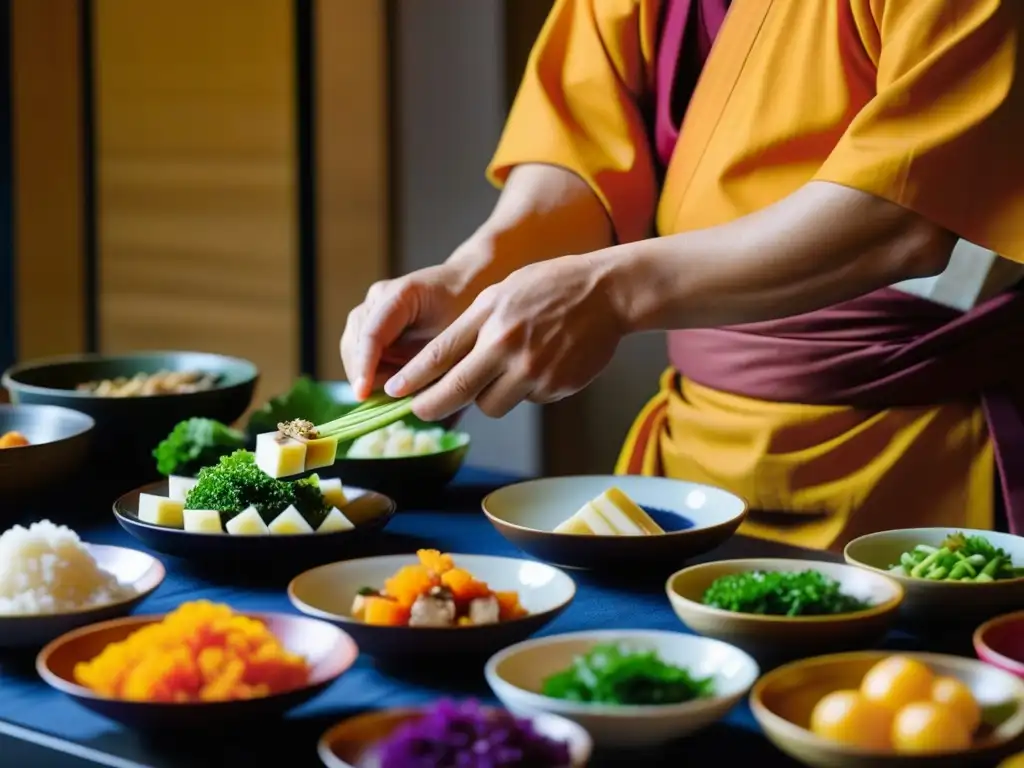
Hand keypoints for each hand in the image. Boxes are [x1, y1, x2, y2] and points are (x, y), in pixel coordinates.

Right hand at [340, 262, 474, 399]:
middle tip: (383, 399)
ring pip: (352, 347)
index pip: (371, 334)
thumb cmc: (466, 308)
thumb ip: (433, 363)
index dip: (364, 367)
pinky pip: (360, 348)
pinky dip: (370, 368)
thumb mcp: (456, 336)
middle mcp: (378, 297)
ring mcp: (371, 306)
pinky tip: (388, 382)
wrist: (466, 285)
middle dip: (363, 374)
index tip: (362, 394)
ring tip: (390, 390)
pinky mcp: (370, 319)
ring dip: (365, 373)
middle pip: (355, 342)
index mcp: (399, 295)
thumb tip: (414, 399)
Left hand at [385, 253, 623, 419]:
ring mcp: (532, 370)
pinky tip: (541, 364)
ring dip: (487, 396)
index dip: (411, 379)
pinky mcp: (555, 387)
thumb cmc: (550, 287)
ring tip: (503, 371)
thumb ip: (472, 327)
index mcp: (489, 317)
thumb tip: (440, 364)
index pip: (438, 356)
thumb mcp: (501, 293)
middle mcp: (506, 346)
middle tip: (419, 410)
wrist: (608, 293)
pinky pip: (525, 400)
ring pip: (490, 405)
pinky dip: (524, 390)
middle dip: (430, 405)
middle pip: (455, 390)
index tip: (392, 391)